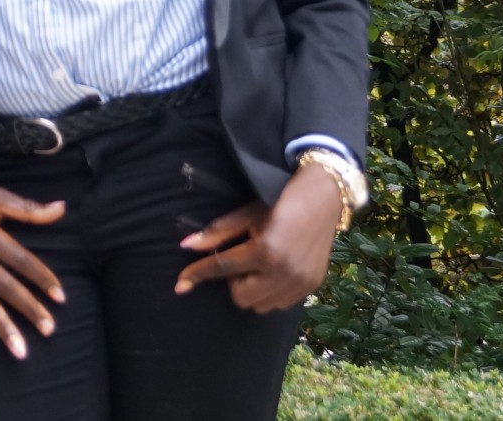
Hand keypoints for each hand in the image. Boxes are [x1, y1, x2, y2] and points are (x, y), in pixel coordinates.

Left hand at [171, 163, 343, 311]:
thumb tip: (186, 246)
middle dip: (234, 282)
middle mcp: (284, 273)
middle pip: (241, 298)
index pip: (221, 268)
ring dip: (253, 289)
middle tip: (242, 259)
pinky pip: (280, 304)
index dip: (197, 275)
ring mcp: (300, 283)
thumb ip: (216, 233)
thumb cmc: (279, 201)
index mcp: (265, 251)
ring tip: (260, 265)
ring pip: (261, 306)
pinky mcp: (312, 287)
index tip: (179, 285)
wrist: (323, 197)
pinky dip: (270, 292)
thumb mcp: (246, 214)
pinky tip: (275, 271)